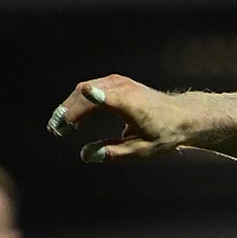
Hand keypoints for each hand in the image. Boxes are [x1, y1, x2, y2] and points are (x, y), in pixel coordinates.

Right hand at [47, 76, 191, 163]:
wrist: (181, 116)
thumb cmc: (163, 135)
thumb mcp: (141, 150)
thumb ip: (113, 152)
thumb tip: (86, 156)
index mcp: (130, 104)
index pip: (107, 97)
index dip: (93, 98)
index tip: (82, 97)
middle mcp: (122, 88)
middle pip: (85, 95)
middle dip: (67, 112)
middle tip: (56, 131)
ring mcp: (117, 81)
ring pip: (83, 90)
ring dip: (69, 107)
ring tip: (61, 128)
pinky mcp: (115, 81)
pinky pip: (90, 89)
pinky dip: (79, 102)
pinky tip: (74, 120)